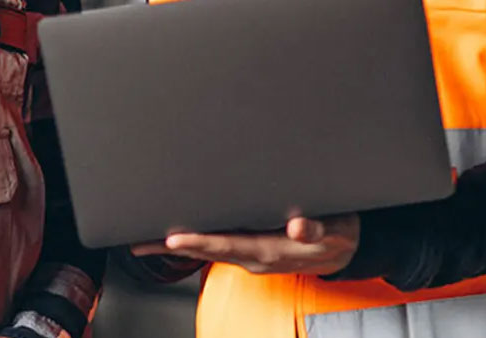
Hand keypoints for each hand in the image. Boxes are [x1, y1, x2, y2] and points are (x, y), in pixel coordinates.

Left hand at [130, 215, 359, 275]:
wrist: (345, 248)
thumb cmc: (338, 232)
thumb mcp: (335, 228)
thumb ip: (315, 229)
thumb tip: (297, 227)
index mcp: (271, 250)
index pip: (228, 245)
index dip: (200, 242)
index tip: (174, 239)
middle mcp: (255, 256)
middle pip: (207, 251)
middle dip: (173, 246)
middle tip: (139, 241)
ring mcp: (250, 255)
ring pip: (207, 251)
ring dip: (176, 246)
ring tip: (144, 241)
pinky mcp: (250, 249)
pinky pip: (215, 248)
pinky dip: (192, 243)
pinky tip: (175, 238)